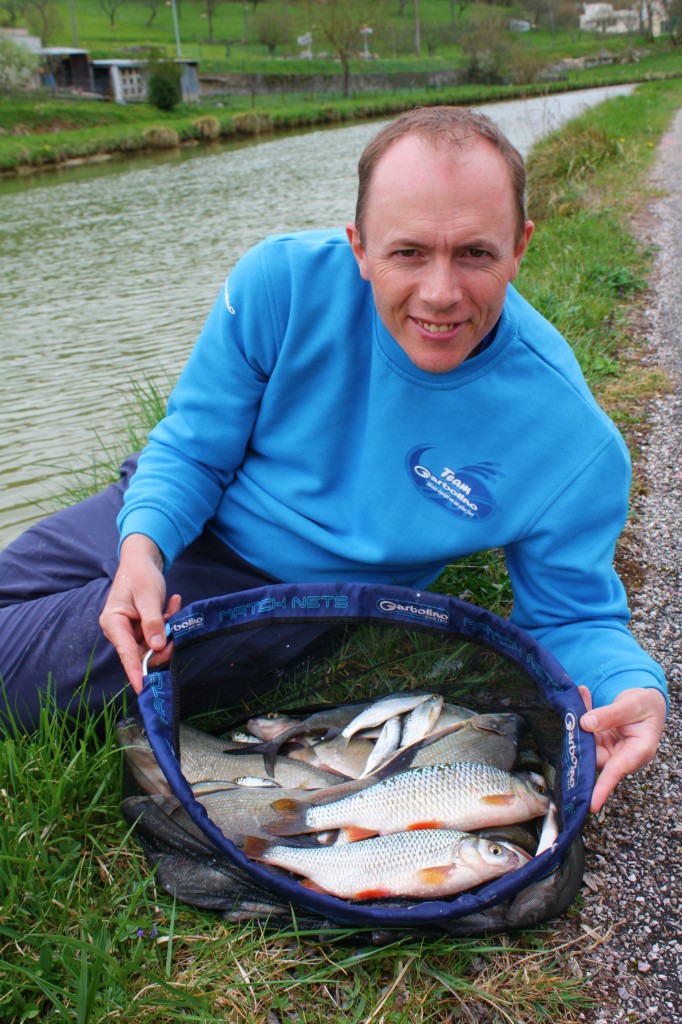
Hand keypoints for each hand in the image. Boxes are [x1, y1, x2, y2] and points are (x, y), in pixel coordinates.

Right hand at [99, 534, 181, 694]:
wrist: (142, 562)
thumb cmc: (140, 576)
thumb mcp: (148, 596)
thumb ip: (152, 621)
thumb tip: (157, 646)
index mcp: (113, 622)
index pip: (125, 652)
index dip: (135, 671)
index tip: (142, 688)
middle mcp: (119, 630)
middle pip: (142, 653)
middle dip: (162, 644)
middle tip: (174, 626)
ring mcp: (130, 631)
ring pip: (152, 646)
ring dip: (167, 631)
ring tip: (173, 606)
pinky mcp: (141, 629)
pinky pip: (157, 636)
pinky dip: (167, 624)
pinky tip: (173, 604)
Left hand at [578, 685, 666, 813]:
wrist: (646, 702)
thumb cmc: (646, 705)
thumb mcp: (632, 705)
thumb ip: (611, 714)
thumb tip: (585, 724)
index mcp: (639, 751)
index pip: (617, 771)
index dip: (603, 787)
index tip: (591, 804)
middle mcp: (623, 755)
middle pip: (596, 757)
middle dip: (581, 741)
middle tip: (569, 718)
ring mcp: (610, 749)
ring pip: (588, 743)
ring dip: (579, 723)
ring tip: (577, 698)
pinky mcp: (600, 741)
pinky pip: (587, 732)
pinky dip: (582, 714)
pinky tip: (582, 694)